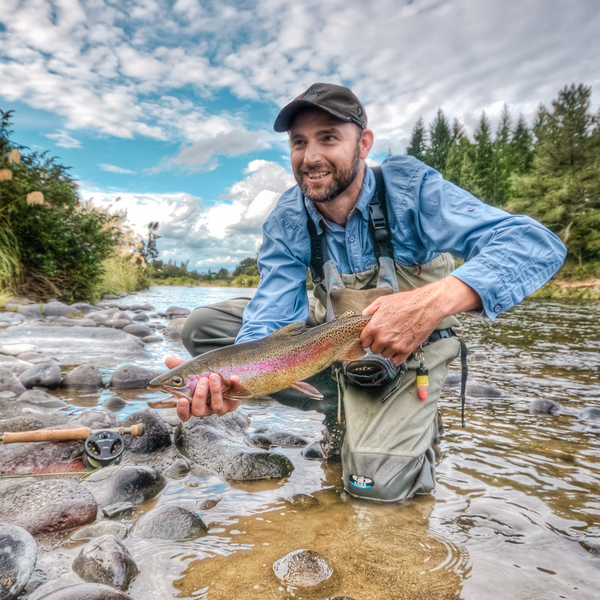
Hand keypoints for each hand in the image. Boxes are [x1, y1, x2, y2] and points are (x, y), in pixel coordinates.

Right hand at [164, 357, 241, 421]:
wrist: (224, 374)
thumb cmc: (204, 376)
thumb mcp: (192, 371)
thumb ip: (180, 367)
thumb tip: (168, 360)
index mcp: (193, 405)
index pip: (185, 414)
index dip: (183, 410)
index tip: (182, 400)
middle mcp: (206, 409)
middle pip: (200, 411)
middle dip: (200, 396)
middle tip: (202, 382)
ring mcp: (220, 408)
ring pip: (217, 406)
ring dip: (215, 391)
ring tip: (214, 377)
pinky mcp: (233, 403)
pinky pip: (235, 398)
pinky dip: (235, 387)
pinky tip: (233, 378)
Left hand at [360, 276, 480, 364]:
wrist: (427, 306)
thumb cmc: (406, 302)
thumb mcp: (384, 301)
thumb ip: (371, 309)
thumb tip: (363, 315)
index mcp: (374, 326)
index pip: (363, 341)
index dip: (367, 339)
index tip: (371, 338)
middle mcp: (382, 338)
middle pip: (373, 349)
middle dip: (378, 344)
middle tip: (385, 337)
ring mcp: (394, 345)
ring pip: (385, 355)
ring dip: (388, 349)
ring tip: (394, 340)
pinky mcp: (406, 350)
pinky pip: (396, 360)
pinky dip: (397, 356)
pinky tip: (400, 347)